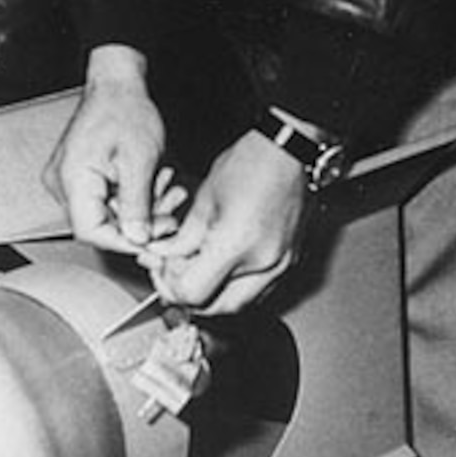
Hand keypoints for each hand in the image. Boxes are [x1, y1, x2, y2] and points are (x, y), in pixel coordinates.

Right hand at [47, 45, 166, 255]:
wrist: (117, 83)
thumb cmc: (125, 108)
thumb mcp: (140, 159)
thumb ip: (137, 204)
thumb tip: (137, 239)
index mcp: (72, 178)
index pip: (91, 231)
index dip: (123, 241)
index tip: (151, 241)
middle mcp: (62, 183)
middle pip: (100, 224)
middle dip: (140, 223)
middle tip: (169, 216)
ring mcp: (69, 180)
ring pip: (107, 212)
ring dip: (141, 208)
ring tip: (168, 190)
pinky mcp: (80, 176)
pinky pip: (105, 198)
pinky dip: (132, 196)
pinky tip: (154, 183)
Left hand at [145, 129, 308, 314]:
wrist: (289, 149)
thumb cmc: (250, 163)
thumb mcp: (205, 199)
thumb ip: (183, 238)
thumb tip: (164, 257)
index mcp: (237, 245)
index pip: (193, 293)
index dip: (171, 285)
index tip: (164, 269)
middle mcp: (263, 262)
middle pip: (217, 308)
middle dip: (191, 296)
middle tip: (176, 276)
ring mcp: (282, 264)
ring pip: (239, 303)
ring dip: (215, 296)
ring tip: (199, 271)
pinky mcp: (291, 260)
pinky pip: (259, 290)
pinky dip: (237, 287)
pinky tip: (224, 266)